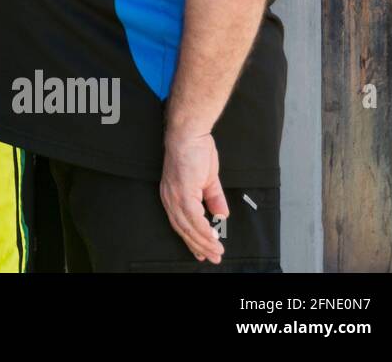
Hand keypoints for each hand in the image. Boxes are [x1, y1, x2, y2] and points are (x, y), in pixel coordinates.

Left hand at [160, 129, 227, 263]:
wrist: (189, 134)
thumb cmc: (194, 152)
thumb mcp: (207, 180)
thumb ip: (214, 199)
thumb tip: (221, 215)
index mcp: (173, 196)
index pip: (182, 224)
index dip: (193, 240)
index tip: (203, 253)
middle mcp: (170, 198)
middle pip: (183, 229)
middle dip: (200, 246)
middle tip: (214, 257)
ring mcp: (175, 195)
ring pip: (188, 226)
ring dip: (204, 241)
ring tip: (217, 251)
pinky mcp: (182, 191)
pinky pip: (193, 216)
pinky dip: (203, 229)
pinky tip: (212, 237)